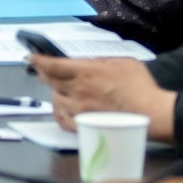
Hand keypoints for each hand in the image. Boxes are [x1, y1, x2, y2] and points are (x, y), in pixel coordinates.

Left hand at [28, 55, 176, 137]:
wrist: (151, 112)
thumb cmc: (140, 86)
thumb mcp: (123, 62)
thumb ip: (102, 61)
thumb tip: (90, 62)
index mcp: (86, 71)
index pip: (53, 65)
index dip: (39, 60)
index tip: (31, 57)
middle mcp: (77, 89)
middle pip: (50, 81)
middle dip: (44, 74)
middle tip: (43, 71)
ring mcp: (79, 108)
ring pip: (55, 99)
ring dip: (54, 93)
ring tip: (58, 90)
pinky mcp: (84, 124)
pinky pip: (63, 120)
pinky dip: (59, 114)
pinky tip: (62, 111)